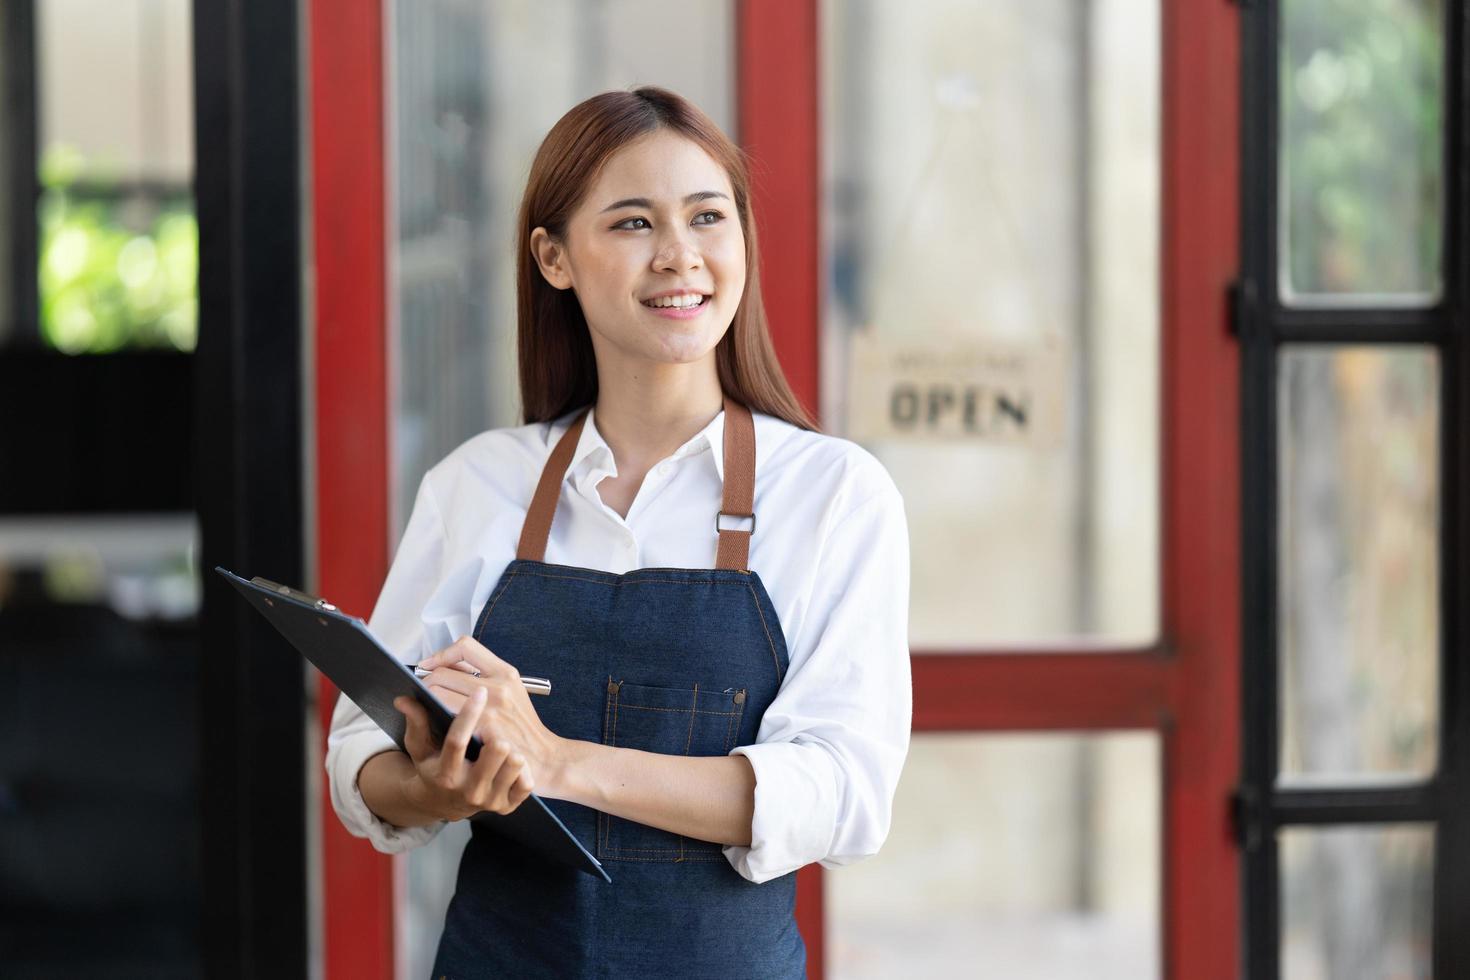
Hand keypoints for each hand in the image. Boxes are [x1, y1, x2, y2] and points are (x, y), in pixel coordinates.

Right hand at [393, 686, 534, 818]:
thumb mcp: (421, 749)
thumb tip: (404, 699)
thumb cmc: (434, 768)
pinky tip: (510, 765)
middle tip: (491, 726)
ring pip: (515, 761)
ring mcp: (490, 800)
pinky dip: (523, 769)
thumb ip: (416, 723)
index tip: (480, 691)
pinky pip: (526, 782)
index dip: (469, 714)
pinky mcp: (507, 806)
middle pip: (497, 749)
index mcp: (445, 775)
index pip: (458, 741)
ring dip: (511, 748)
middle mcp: (469, 791)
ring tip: (500, 746)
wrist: (444, 804)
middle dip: (496, 731)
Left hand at [415, 636, 568, 797]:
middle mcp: (498, 685)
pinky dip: (434, 716)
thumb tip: (448, 663)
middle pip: (443, 672)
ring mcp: (489, 708)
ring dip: (426, 699)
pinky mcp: (481, 729)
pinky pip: (443, 714)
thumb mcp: (513, 690)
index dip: (442, 653)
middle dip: (427, 681)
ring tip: (426, 705)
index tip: (430, 664)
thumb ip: (485, 675)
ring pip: (437, 692)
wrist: (544, 758)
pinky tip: (435, 722)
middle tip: (423, 691)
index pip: (465, 646)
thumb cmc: (523, 726)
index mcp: (506, 672)